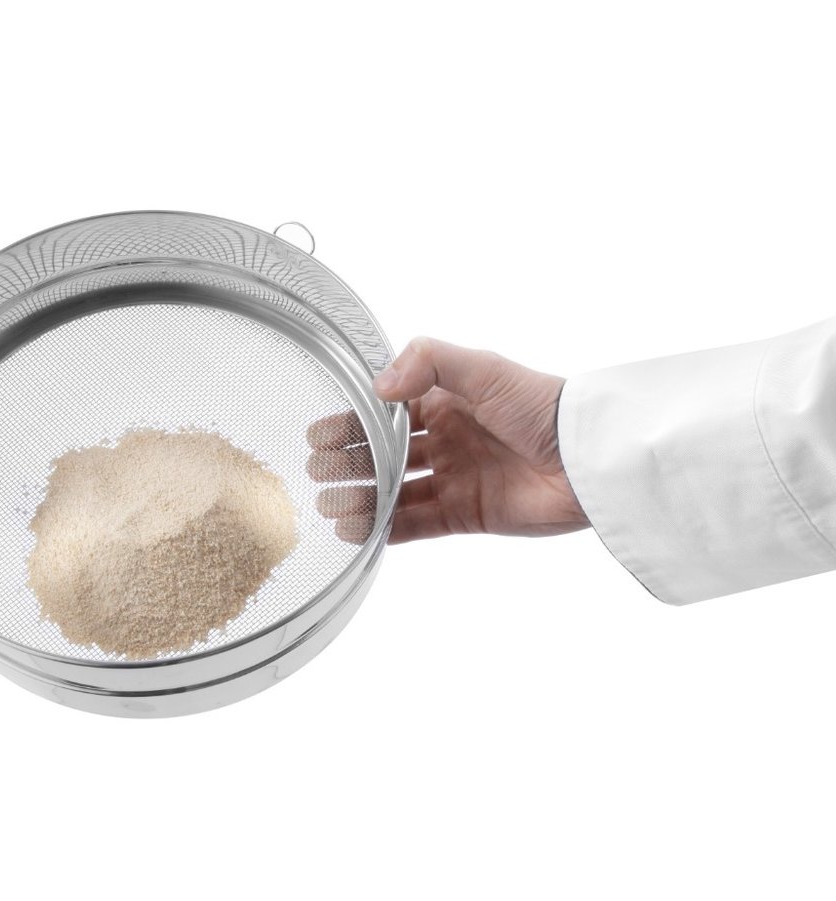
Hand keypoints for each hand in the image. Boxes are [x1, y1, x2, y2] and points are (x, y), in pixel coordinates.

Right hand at [308, 337, 589, 543]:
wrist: (589, 460)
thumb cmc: (543, 406)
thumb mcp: (484, 369)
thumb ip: (429, 363)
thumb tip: (377, 386)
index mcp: (448, 400)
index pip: (387, 412)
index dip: (352, 422)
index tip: (317, 434)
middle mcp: (447, 439)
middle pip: (385, 453)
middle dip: (348, 463)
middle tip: (315, 474)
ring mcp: (455, 479)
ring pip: (394, 492)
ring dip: (360, 499)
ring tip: (327, 507)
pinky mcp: (466, 515)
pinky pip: (416, 524)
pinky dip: (385, 530)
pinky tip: (357, 533)